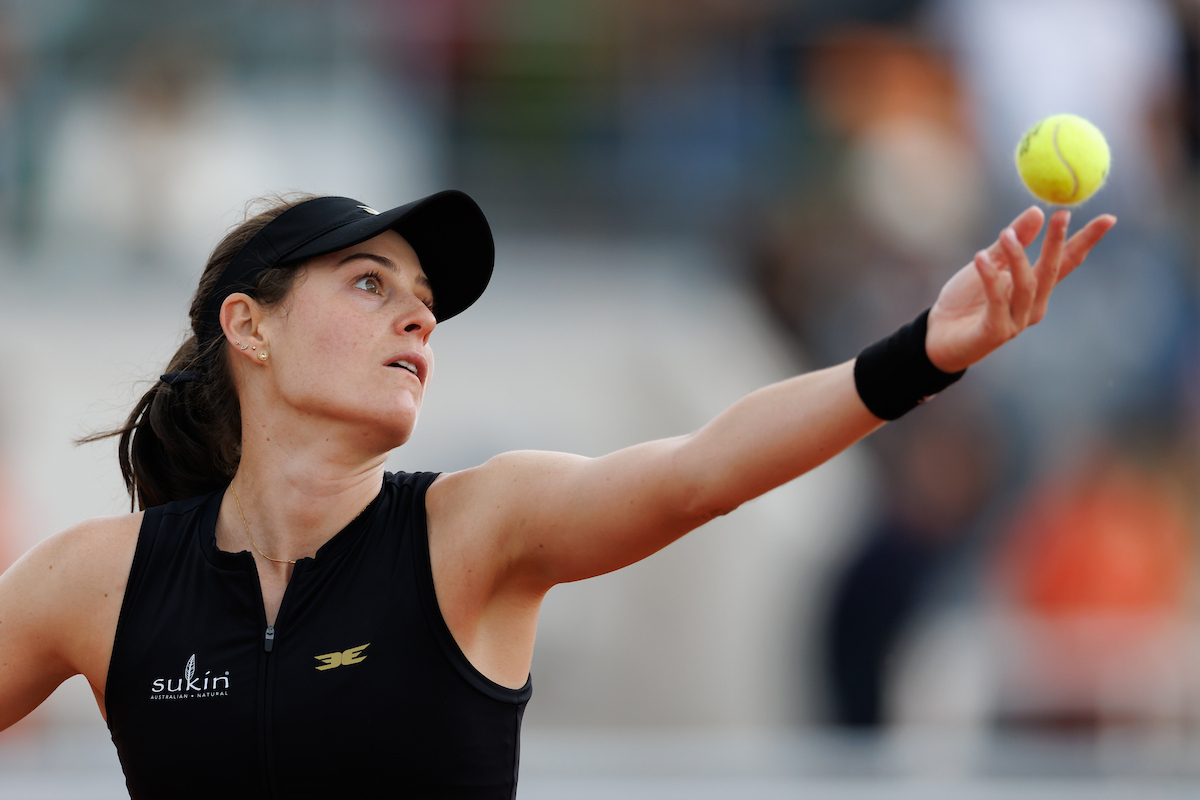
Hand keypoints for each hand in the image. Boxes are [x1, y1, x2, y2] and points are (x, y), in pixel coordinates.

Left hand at [925, 206, 1116, 373]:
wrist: (937, 336)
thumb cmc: (965, 300)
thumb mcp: (988, 263)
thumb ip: (1013, 241)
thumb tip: (1038, 211)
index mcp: (1035, 289)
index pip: (1066, 262)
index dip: (1087, 241)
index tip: (1108, 218)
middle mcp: (1032, 306)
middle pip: (1051, 271)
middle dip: (1058, 243)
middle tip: (1062, 214)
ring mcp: (1016, 321)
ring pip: (1026, 285)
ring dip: (1018, 257)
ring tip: (1006, 233)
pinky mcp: (995, 332)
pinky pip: (996, 301)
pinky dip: (990, 278)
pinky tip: (980, 258)